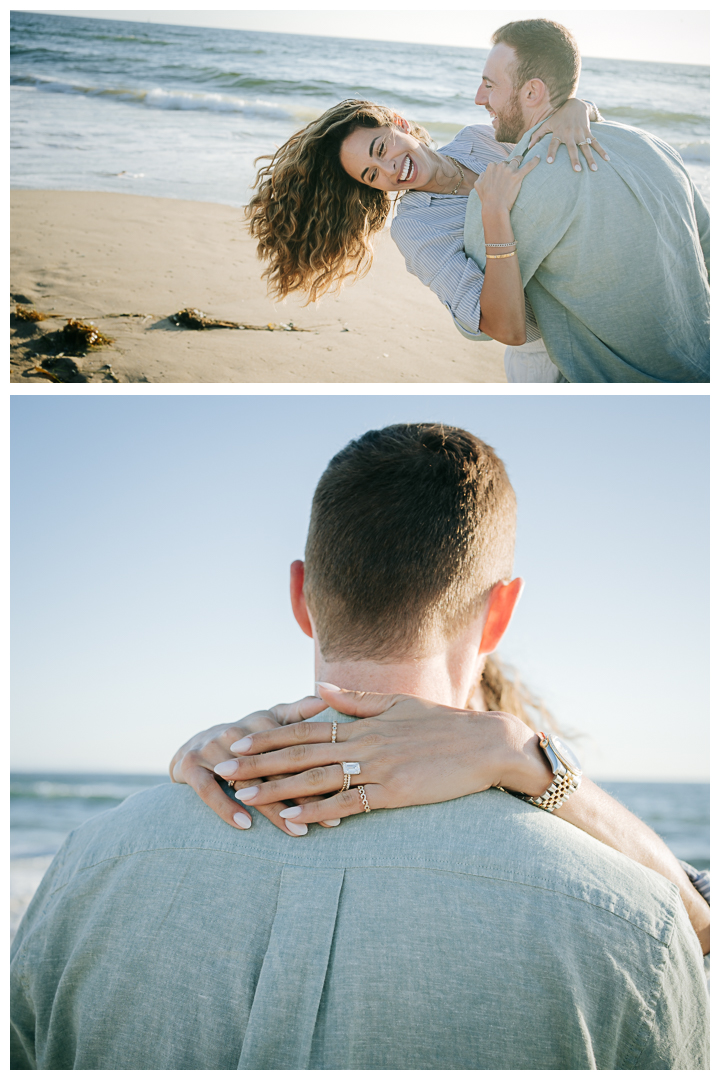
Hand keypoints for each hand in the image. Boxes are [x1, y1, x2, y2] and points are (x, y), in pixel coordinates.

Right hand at [169, 695, 331, 834]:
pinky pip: (208, 790)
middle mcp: (236, 733)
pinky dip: (226, 808)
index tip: (345, 794)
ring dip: (273, 809)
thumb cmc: (245, 737)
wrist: (193, 742)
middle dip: (304, 797)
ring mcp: (211, 748)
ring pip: (247, 783)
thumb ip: (297, 712)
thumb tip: (325, 695)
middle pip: (275, 769)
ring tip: (296, 831)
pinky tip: (245, 826)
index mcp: (262, 723)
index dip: (320, 773)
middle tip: (327, 822)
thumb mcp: (269, 720)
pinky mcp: (189, 764)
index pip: (295, 751)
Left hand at [214, 685, 551, 825]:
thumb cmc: (444, 726)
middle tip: (222, 768)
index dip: (267, 736)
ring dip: (276, 788)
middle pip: (299, 753)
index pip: (302, 731)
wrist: (486, 745)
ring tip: (243, 795)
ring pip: (315, 778)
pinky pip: (349, 803)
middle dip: (257, 762)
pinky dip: (318, 811)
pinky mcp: (393, 792)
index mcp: (361, 724)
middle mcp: (363, 743)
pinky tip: (292, 818)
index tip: (236, 741)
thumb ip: (357, 700)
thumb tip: (321, 692)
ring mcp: (377, 767)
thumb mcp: (399, 705)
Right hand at [474, 154, 540, 213]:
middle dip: (508, 167)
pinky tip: (538, 157)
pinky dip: (534, 161)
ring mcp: (509, 170)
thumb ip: (481, 176)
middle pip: (507, 162)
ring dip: (519, 162)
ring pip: (516, 161)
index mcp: (491, 167)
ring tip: (522, 163)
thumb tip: (484, 173)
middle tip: (509, 177)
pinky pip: (528, 165)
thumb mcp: (478, 185)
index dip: (500, 170)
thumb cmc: (486, 198)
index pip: (497, 164)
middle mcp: (500, 166)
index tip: (502, 176)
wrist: (494, 207)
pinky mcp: (517, 176)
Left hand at [528, 97, 608, 171]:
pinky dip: (602, 150)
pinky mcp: (588, 132)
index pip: (553, 144)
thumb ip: (537, 135)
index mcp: (559, 133)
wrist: (575, 104)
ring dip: (590, 158)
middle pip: (572, 148)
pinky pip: (595, 143)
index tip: (549, 161)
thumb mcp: (547, 124)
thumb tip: (528, 147)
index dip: (551, 152)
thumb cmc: (558, 117)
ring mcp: (580, 134)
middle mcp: (570, 134)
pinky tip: (607, 159)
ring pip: (586, 147)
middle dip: (575, 159)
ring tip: (594, 169)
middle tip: (577, 170)